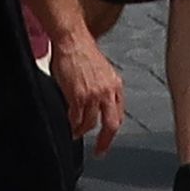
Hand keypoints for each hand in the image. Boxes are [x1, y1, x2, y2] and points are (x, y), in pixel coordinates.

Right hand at [50, 27, 125, 154]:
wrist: (72, 39)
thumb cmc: (82, 51)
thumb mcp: (102, 71)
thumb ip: (103, 89)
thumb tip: (97, 106)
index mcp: (116, 85)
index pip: (119, 114)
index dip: (113, 129)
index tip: (107, 138)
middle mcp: (107, 91)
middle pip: (111, 125)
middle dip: (105, 141)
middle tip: (99, 151)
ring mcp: (93, 95)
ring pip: (90, 124)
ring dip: (82, 131)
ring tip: (76, 133)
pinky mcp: (77, 96)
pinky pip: (76, 118)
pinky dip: (72, 125)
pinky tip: (70, 126)